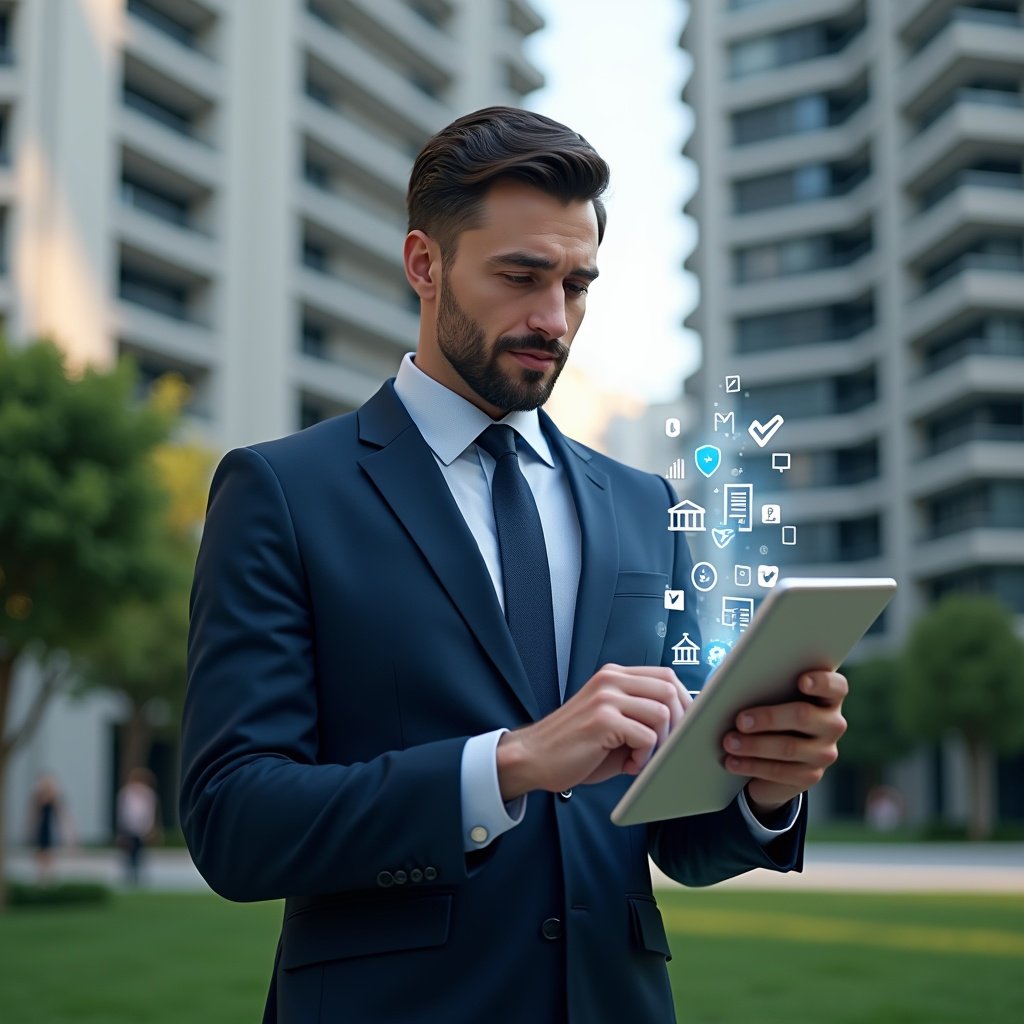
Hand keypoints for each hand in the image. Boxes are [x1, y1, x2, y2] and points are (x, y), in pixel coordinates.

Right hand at [496, 664, 690, 800]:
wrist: (534, 757)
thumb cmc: (576, 746)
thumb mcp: (613, 722)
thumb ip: (642, 716)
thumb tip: (684, 725)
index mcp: (614, 676)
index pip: (666, 676)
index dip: (685, 703)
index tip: (685, 728)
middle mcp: (610, 680)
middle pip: (670, 690)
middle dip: (679, 724)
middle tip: (667, 748)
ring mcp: (606, 698)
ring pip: (662, 712)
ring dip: (660, 743)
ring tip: (641, 758)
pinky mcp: (602, 719)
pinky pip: (646, 736)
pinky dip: (644, 757)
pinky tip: (629, 765)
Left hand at [722, 670, 846, 814]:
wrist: (775, 754)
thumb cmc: (771, 710)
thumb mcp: (771, 696)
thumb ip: (766, 685)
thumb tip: (736, 685)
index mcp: (827, 696)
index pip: (835, 687)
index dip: (822, 683)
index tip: (801, 681)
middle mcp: (832, 724)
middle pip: (803, 716)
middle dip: (769, 717)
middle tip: (740, 720)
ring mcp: (824, 752)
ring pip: (789, 747)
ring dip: (754, 745)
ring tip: (729, 742)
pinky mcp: (810, 776)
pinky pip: (780, 771)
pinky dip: (752, 765)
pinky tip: (732, 761)